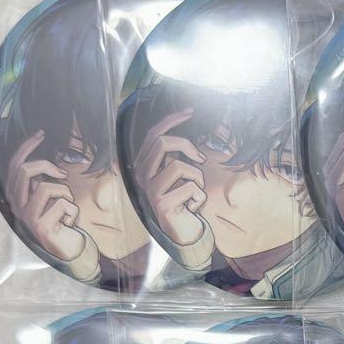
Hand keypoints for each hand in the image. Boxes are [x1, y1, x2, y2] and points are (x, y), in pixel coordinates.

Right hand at [6, 131, 85, 261]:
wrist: (67, 247)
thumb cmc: (60, 219)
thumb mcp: (50, 195)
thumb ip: (43, 180)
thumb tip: (49, 161)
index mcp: (17, 194)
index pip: (15, 164)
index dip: (27, 147)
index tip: (41, 134)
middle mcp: (16, 204)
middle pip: (25, 170)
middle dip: (47, 166)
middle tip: (63, 174)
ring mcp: (27, 217)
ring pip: (46, 188)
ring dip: (65, 193)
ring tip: (67, 206)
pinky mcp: (41, 227)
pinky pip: (62, 206)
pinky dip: (73, 211)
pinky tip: (69, 222)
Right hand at [136, 109, 207, 246]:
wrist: (182, 232)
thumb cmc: (184, 200)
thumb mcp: (180, 174)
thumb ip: (178, 155)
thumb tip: (188, 131)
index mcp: (144, 165)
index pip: (154, 135)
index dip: (172, 121)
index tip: (189, 111)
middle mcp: (142, 176)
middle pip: (162, 143)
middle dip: (187, 145)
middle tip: (201, 158)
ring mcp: (150, 190)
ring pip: (179, 166)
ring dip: (197, 177)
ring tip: (195, 191)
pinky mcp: (162, 205)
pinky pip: (190, 189)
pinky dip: (200, 197)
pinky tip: (193, 207)